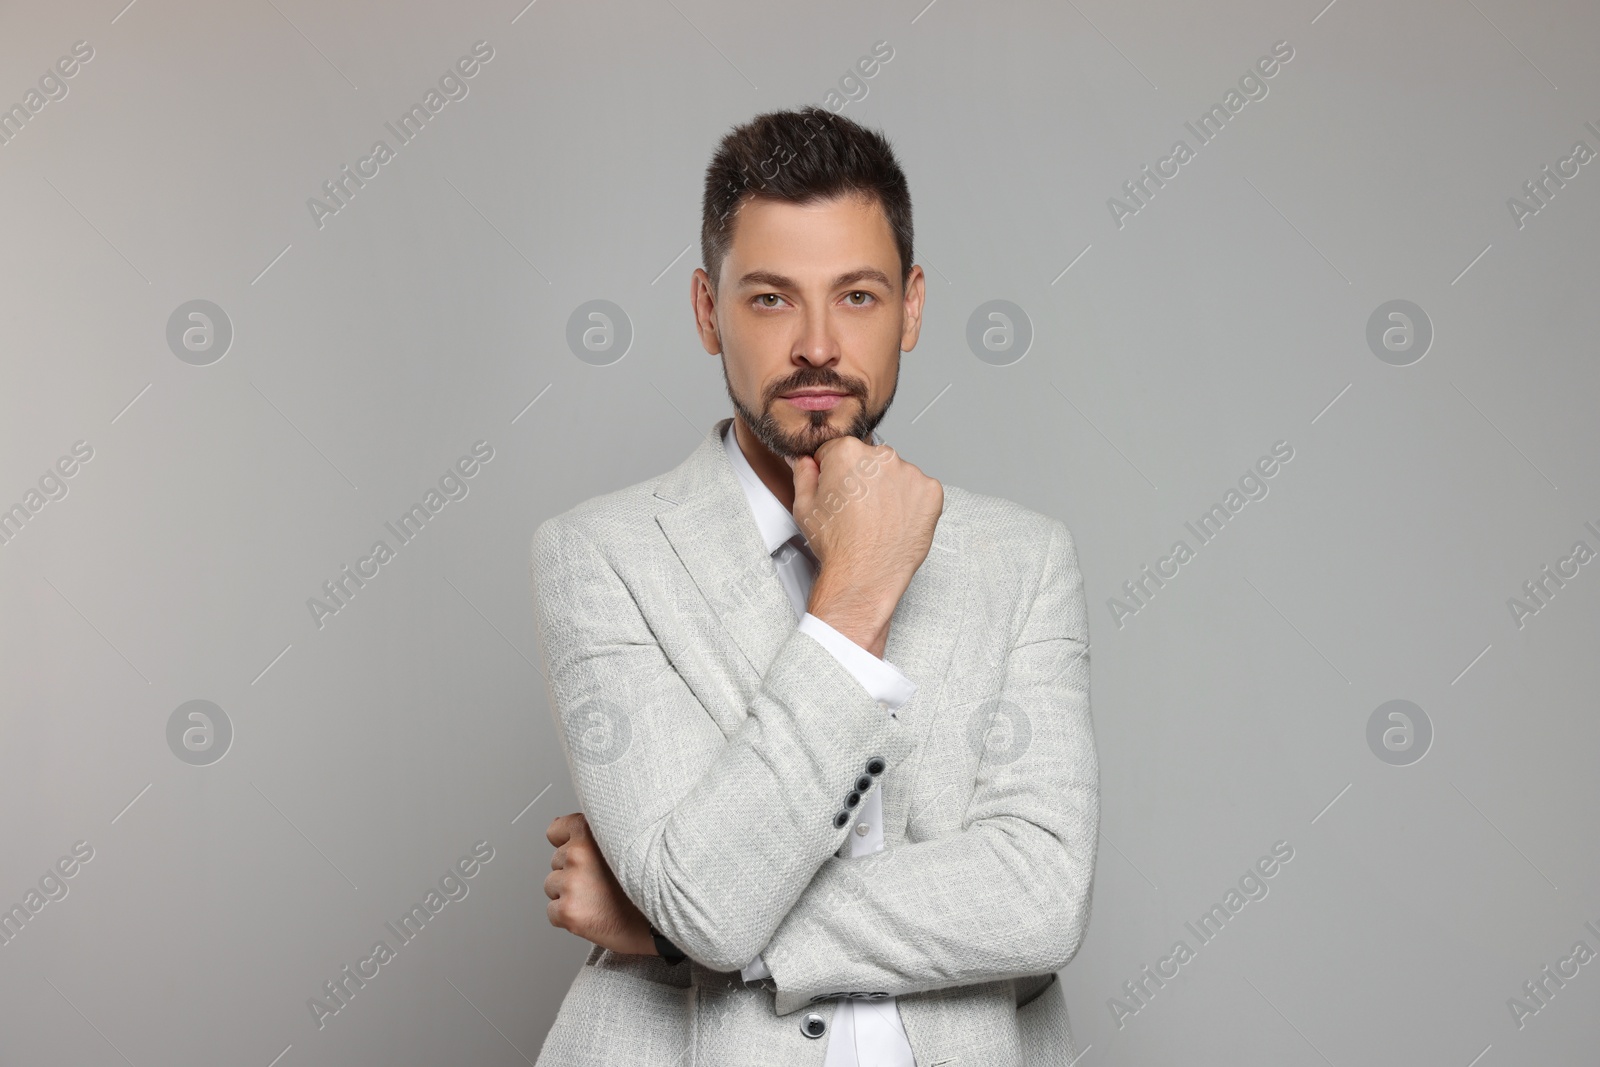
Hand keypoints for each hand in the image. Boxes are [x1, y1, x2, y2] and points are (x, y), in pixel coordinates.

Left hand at [544, 812, 655, 956]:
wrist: (665, 921)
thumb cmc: (651, 883)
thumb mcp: (629, 842)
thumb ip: (597, 832)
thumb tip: (558, 828)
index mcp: (591, 832)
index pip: (556, 831)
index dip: (570, 844)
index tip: (587, 857)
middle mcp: (578, 855)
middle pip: (556, 862)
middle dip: (573, 872)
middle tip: (603, 882)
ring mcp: (571, 884)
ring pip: (553, 887)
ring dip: (570, 894)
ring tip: (600, 898)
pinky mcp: (568, 912)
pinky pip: (553, 912)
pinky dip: (568, 916)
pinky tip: (593, 914)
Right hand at [790, 435, 942, 657]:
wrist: (865, 575)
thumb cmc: (838, 546)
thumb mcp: (804, 506)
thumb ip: (803, 473)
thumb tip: (805, 462)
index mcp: (848, 453)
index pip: (838, 449)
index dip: (834, 471)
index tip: (838, 489)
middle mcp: (881, 457)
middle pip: (870, 460)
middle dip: (863, 478)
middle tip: (857, 509)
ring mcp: (910, 474)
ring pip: (896, 474)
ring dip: (889, 489)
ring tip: (877, 518)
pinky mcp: (931, 492)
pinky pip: (920, 490)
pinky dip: (911, 503)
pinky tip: (895, 520)